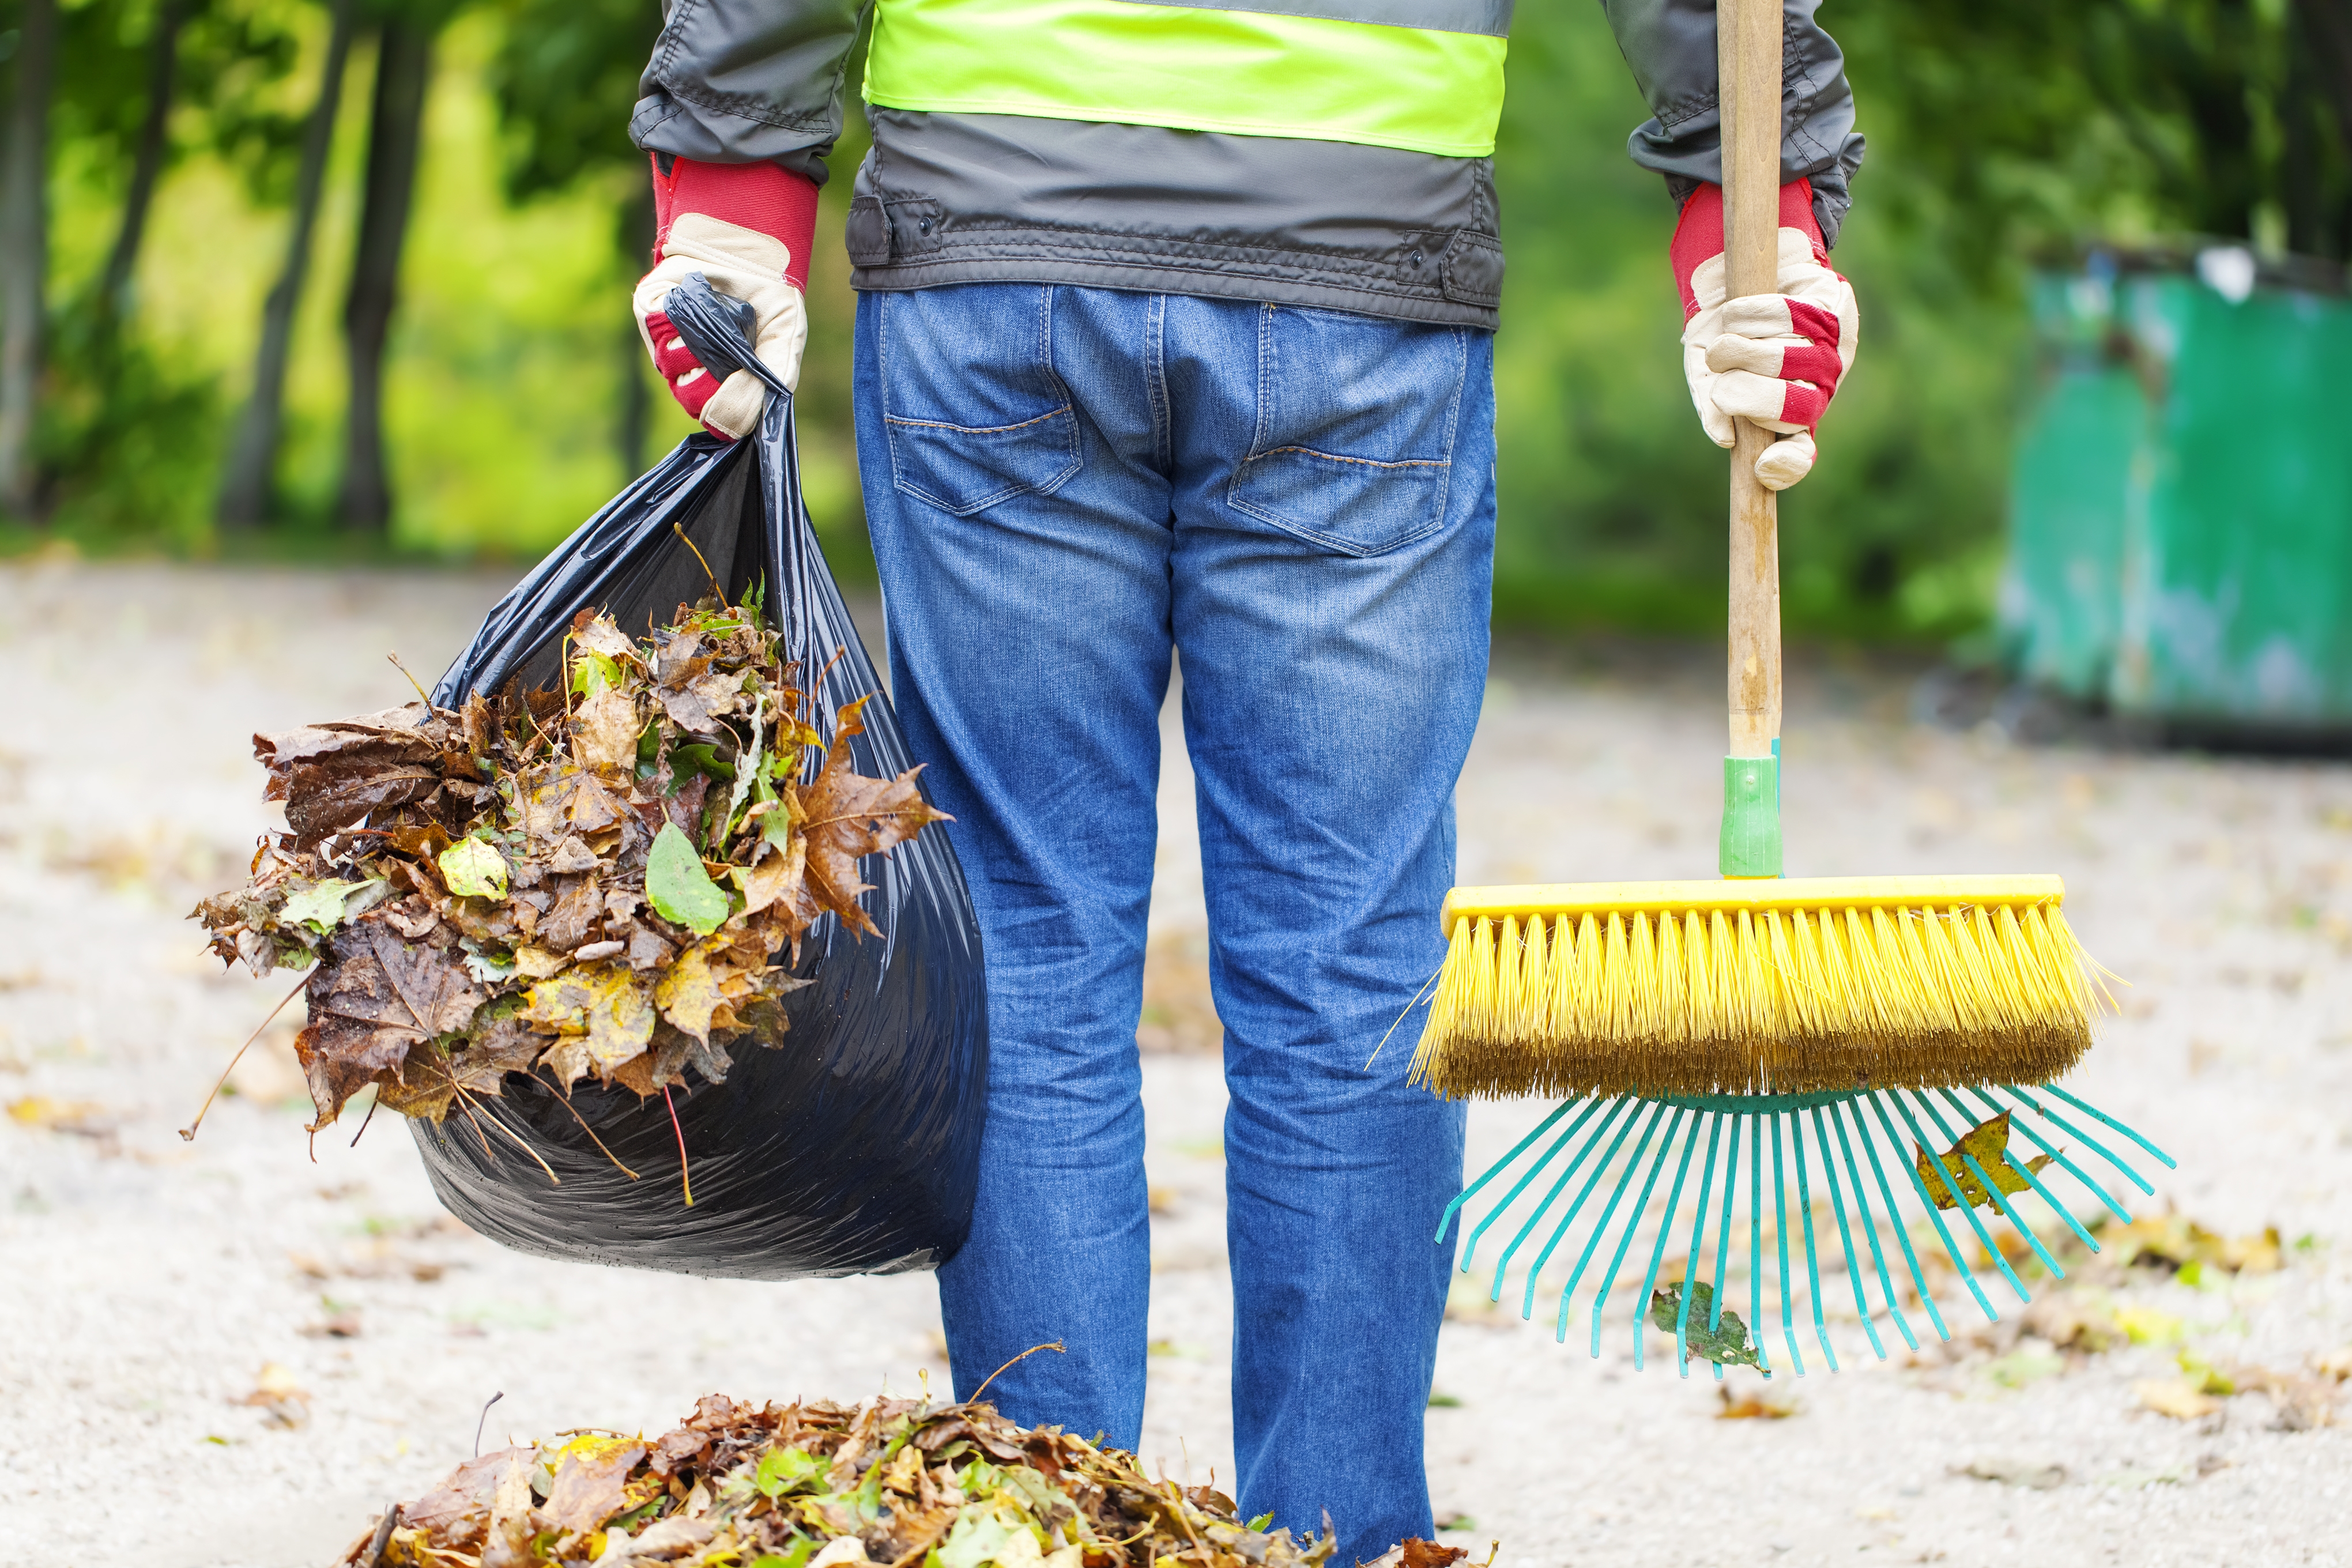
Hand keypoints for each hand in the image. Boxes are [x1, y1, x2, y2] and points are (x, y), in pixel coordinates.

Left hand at [633, 155, 819, 439]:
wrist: (745, 249)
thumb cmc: (766, 294)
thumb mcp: (785, 333)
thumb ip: (777, 371)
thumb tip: (760, 411)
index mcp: (722, 381)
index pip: (714, 415)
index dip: (726, 409)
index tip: (741, 385)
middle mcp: (690, 368)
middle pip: (688, 397)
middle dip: (709, 379)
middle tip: (728, 349)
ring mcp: (665, 343)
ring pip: (671, 365)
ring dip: (694, 346)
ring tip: (715, 319)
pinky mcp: (649, 313)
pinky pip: (657, 330)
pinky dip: (676, 318)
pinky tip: (695, 302)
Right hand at [1669, 178, 1857, 489]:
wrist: (1733, 262)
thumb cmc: (1718, 326)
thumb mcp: (1706, 368)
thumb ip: (1712, 402)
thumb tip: (1724, 437)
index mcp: (1788, 412)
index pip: (1798, 453)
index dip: (1788, 465)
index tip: (1764, 466)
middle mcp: (1818, 386)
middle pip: (1797, 411)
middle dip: (1752, 399)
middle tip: (1725, 384)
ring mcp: (1831, 347)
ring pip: (1790, 363)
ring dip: (1741, 352)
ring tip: (1725, 340)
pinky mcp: (1833, 305)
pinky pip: (1789, 318)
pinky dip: (1750, 315)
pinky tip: (1737, 310)